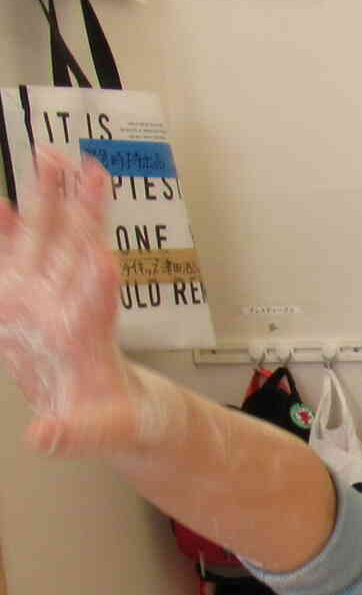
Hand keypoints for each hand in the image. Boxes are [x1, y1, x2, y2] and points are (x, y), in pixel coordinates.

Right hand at [0, 153, 150, 455]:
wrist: (109, 410)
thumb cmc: (117, 420)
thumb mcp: (101, 435)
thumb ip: (74, 436)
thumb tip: (45, 438)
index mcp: (90, 341)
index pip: (97, 304)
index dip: (97, 279)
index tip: (102, 253)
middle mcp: (70, 309)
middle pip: (77, 252)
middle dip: (82, 212)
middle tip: (89, 169)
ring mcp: (48, 301)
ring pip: (50, 242)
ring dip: (50, 201)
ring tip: (51, 156)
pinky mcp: (26, 305)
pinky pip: (18, 260)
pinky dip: (11, 233)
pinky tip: (5, 204)